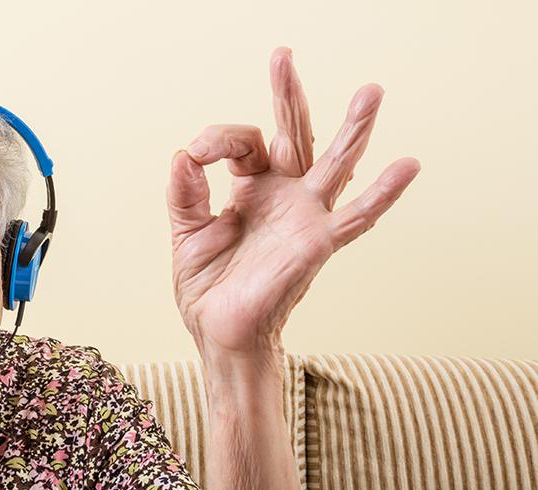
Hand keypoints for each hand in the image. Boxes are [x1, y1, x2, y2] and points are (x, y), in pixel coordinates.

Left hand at [167, 47, 420, 375]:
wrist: (220, 333)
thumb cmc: (208, 287)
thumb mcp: (186, 233)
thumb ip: (185, 194)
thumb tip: (183, 154)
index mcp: (251, 189)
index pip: (243, 142)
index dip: (218, 138)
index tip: (196, 155)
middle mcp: (283, 195)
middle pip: (292, 134)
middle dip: (288, 95)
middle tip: (283, 55)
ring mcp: (304, 216)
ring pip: (335, 163)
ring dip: (352, 128)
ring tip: (372, 91)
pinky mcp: (316, 243)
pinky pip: (357, 216)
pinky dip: (384, 193)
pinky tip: (408, 165)